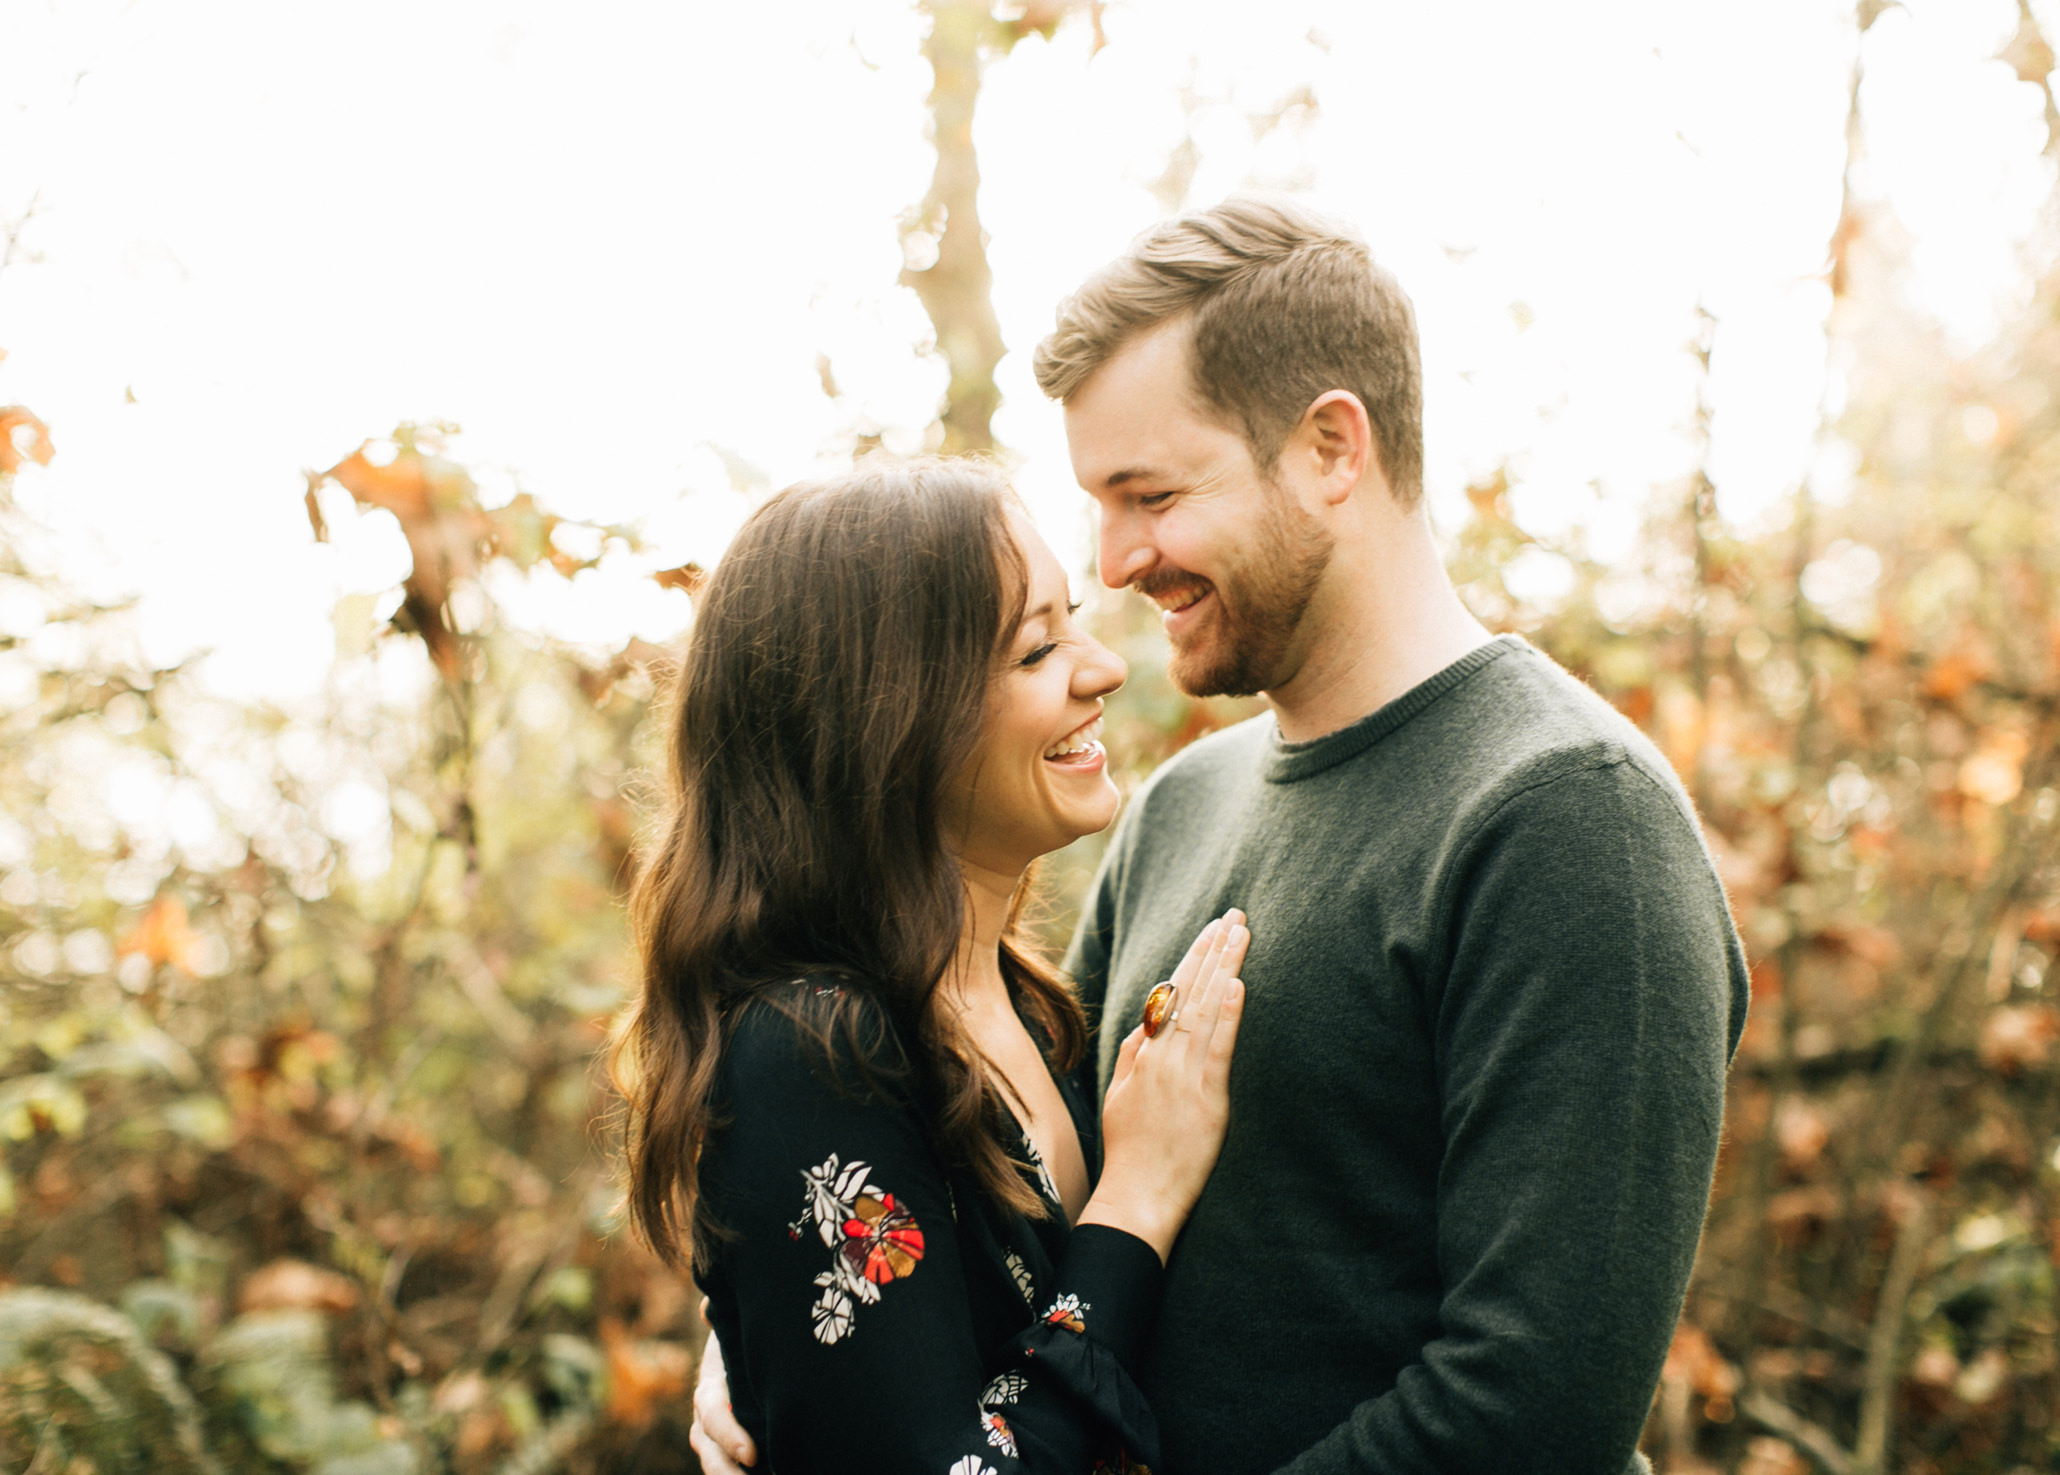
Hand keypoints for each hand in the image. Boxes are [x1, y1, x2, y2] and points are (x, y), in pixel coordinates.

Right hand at [690, 1300, 759, 1472]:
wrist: (750, 1356)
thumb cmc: (747, 1339)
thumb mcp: (738, 1326)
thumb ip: (725, 1316)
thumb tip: (707, 1307)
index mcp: (711, 1389)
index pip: (712, 1415)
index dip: (728, 1435)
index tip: (751, 1454)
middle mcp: (709, 1421)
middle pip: (711, 1452)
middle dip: (728, 1472)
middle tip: (753, 1474)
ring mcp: (721, 1440)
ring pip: (719, 1466)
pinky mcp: (736, 1450)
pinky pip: (735, 1468)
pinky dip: (747, 1474)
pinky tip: (776, 1474)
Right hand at [1077, 908, 1247, 1262]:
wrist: (1135, 1197)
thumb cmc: (1129, 1151)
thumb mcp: (1119, 1096)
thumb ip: (1133, 1056)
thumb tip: (1147, 1023)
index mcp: (1144, 1054)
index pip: (1171, 993)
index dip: (1193, 958)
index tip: (1212, 929)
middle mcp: (1162, 1057)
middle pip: (1190, 991)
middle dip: (1214, 949)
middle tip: (1235, 914)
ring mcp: (1183, 1076)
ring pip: (1205, 1010)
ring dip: (1225, 968)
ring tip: (1241, 933)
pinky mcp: (1205, 1099)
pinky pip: (1216, 1050)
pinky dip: (1226, 1015)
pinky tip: (1236, 986)